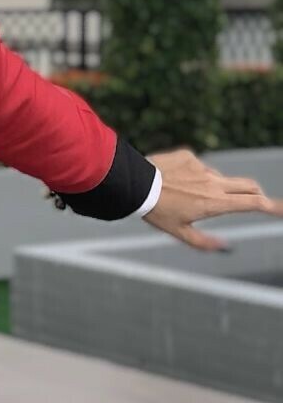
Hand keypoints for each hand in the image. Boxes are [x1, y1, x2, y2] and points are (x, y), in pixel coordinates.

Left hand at [142, 147, 282, 250]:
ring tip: (186, 196)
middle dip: (256, 193)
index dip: (272, 206)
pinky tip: (174, 181)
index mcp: (214, 203)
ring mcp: (202, 167)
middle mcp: (213, 183)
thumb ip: (204, 242)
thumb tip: (225, 247)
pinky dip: (193, 175)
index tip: (282, 209)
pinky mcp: (190, 155)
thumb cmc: (156, 212)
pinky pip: (198, 167)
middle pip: (248, 185)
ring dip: (213, 187)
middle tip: (256, 200)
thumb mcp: (179, 233)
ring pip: (218, 178)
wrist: (135, 184)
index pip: (252, 203)